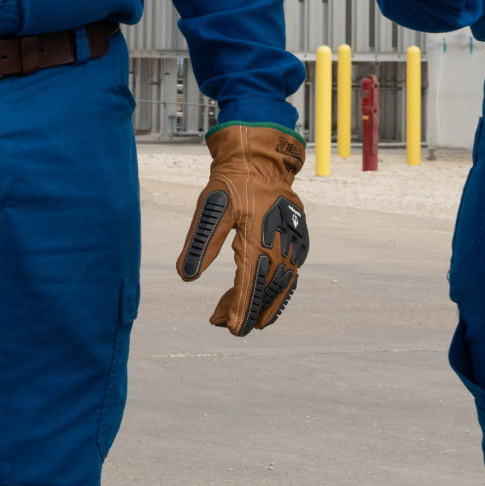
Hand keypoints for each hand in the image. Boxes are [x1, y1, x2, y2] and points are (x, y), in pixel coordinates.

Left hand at [177, 122, 308, 334]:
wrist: (261, 157)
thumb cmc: (232, 181)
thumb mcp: (210, 207)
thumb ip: (201, 243)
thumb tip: (185, 276)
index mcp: (257, 239)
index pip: (248, 285)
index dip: (239, 310)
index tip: (228, 328)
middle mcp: (280, 245)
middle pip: (266, 290)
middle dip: (248, 312)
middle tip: (226, 326)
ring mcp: (293, 243)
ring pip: (282, 285)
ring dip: (265, 305)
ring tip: (250, 323)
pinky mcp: (299, 239)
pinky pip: (292, 273)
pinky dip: (280, 290)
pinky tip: (267, 297)